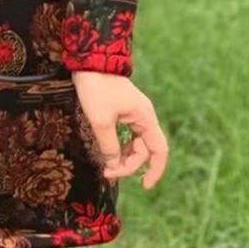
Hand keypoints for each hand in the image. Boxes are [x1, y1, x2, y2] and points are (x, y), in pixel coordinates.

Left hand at [71, 70, 168, 189]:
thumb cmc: (96, 88)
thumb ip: (109, 146)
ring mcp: (134, 113)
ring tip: (106, 166)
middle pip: (144, 149)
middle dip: (129, 165)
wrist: (89, 61)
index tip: (143, 186)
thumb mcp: (101, 120)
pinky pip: (126, 134)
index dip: (155, 170)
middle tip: (107, 172)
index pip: (159, 150)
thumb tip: (113, 165)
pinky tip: (107, 152)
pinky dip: (118, 145)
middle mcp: (143, 116)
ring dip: (123, 156)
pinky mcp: (123, 110)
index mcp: (145, 118)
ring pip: (134, 143)